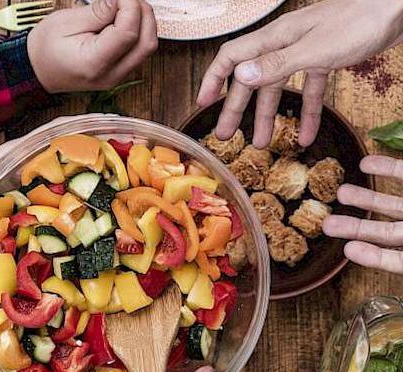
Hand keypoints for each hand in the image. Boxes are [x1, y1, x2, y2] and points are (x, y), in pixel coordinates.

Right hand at [28, 0, 157, 92]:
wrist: (38, 70)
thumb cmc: (46, 49)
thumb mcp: (66, 22)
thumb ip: (98, 12)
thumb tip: (120, 0)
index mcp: (93, 64)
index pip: (128, 33)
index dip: (130, 7)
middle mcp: (110, 75)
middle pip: (146, 43)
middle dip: (142, 13)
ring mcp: (118, 77)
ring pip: (148, 47)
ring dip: (143, 22)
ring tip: (124, 7)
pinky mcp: (120, 72)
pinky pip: (140, 50)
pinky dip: (139, 31)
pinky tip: (124, 20)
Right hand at [197, 0, 402, 147]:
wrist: (399, 7)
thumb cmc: (361, 20)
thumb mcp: (316, 48)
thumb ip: (277, 64)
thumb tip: (240, 77)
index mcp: (276, 38)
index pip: (231, 57)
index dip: (214, 79)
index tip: (203, 104)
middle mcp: (286, 44)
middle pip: (252, 79)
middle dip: (237, 108)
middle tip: (226, 135)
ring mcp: (306, 51)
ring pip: (279, 88)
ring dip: (270, 117)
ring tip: (262, 144)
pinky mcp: (327, 58)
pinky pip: (310, 90)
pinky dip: (306, 113)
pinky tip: (305, 135)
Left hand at [323, 155, 402, 273]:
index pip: (401, 262)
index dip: (377, 257)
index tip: (350, 251)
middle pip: (389, 234)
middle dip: (358, 229)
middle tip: (327, 225)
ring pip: (393, 205)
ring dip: (367, 199)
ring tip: (340, 194)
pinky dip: (388, 168)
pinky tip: (365, 164)